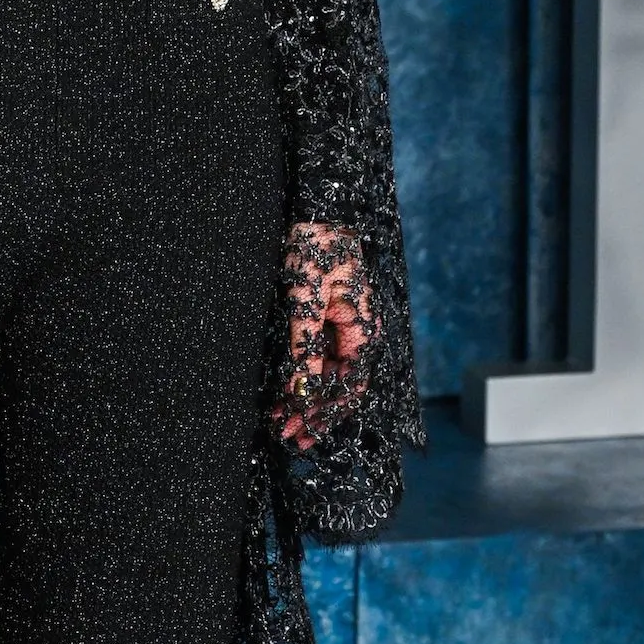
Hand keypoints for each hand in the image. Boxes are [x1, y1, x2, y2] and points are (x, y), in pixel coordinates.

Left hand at [270, 221, 376, 451]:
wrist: (316, 212)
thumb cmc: (315, 249)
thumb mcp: (306, 300)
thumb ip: (304, 349)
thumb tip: (300, 393)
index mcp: (363, 331)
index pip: (348, 388)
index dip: (323, 412)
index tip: (296, 428)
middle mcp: (359, 334)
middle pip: (340, 387)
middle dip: (313, 412)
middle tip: (283, 432)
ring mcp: (345, 328)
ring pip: (330, 375)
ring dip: (307, 398)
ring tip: (281, 417)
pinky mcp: (330, 320)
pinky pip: (322, 358)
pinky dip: (306, 376)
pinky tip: (289, 389)